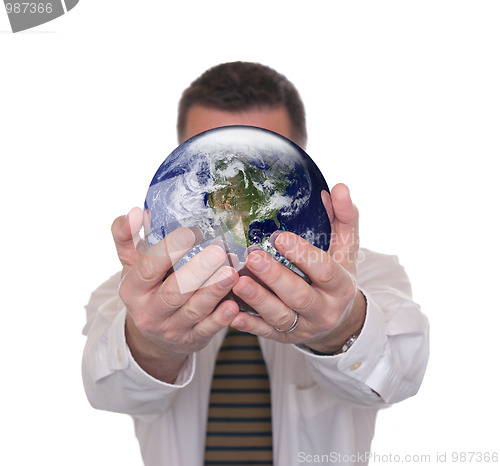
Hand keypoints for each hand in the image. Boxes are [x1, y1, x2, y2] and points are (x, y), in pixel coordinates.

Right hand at [112, 208, 239, 381]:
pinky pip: (207, 330)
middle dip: (196, 272)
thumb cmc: (146, 289)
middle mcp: (149, 312)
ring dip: (214, 292)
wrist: (152, 336)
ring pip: (193, 310)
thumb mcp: (131, 265)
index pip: (148, 268)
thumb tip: (135, 212)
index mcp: (132, 289)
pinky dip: (221, 319)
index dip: (168, 250)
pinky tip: (233, 304)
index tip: (191, 232)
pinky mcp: (191, 340)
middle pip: (173, 292)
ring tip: (231, 273)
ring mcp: (171, 329)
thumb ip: (128, 237)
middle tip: (217, 252)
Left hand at [230, 183, 365, 353]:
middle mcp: (324, 310)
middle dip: (275, 277)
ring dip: (258, 300)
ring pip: (280, 316)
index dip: (302, 253)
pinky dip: (249, 325)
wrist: (338, 323)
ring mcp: (304, 327)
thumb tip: (338, 187)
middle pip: (299, 295)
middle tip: (253, 256)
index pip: (324, 269)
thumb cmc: (336, 279)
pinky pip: (266, 333)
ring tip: (237, 281)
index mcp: (340, 286)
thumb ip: (344, 219)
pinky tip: (232, 314)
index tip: (279, 236)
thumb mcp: (346, 251)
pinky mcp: (285, 338)